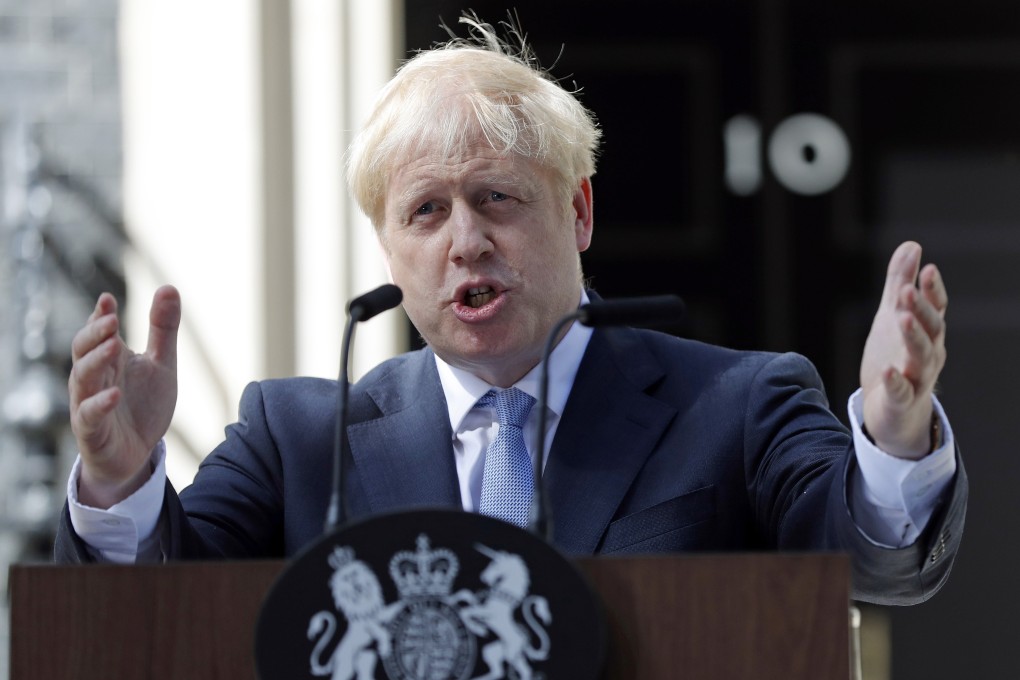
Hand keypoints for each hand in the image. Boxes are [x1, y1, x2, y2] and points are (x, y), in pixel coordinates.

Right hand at [68, 285, 180, 506]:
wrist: (137, 454)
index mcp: (109, 358)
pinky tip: (114, 393)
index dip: (100, 315)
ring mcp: (88, 403)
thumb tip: (168, 286)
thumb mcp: (161, 364)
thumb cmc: (143, 405)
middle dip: (95, 333)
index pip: (98, 332)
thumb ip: (163, 329)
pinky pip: (89, 415)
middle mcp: (93, 378)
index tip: (107, 299)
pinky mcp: (92, 431)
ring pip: (82, 378)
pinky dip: (99, 403)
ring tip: (114, 346)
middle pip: (83, 350)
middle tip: (111, 319)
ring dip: (95, 361)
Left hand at [860, 242, 946, 458]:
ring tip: (901, 318)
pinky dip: (896, 381)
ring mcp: (918, 378)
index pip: (935, 308)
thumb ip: (900, 282)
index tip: (927, 268)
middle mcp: (929, 353)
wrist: (892, 411)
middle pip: (931, 329)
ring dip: (913, 337)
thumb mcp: (894, 317)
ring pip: (921, 357)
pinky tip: (889, 371)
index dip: (932, 290)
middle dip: (921, 309)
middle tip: (906, 290)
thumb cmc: (896, 357)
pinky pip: (902, 391)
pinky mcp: (902, 400)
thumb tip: (912, 245)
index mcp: (928, 332)